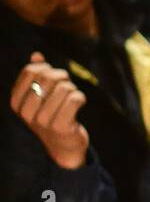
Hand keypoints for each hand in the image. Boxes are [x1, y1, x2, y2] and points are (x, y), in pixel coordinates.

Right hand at [9, 53, 89, 169]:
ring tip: (72, 97)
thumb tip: (37, 55)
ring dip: (73, 88)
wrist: (63, 146)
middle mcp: (26, 113)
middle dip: (62, 77)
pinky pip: (75, 99)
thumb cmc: (52, 116)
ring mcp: (43, 121)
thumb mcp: (40, 96)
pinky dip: (80, 97)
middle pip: (48, 77)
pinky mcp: (61, 127)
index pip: (30, 71)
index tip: (53, 78)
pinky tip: (79, 103)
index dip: (46, 69)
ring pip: (64, 87)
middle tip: (67, 85)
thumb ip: (37, 76)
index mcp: (16, 102)